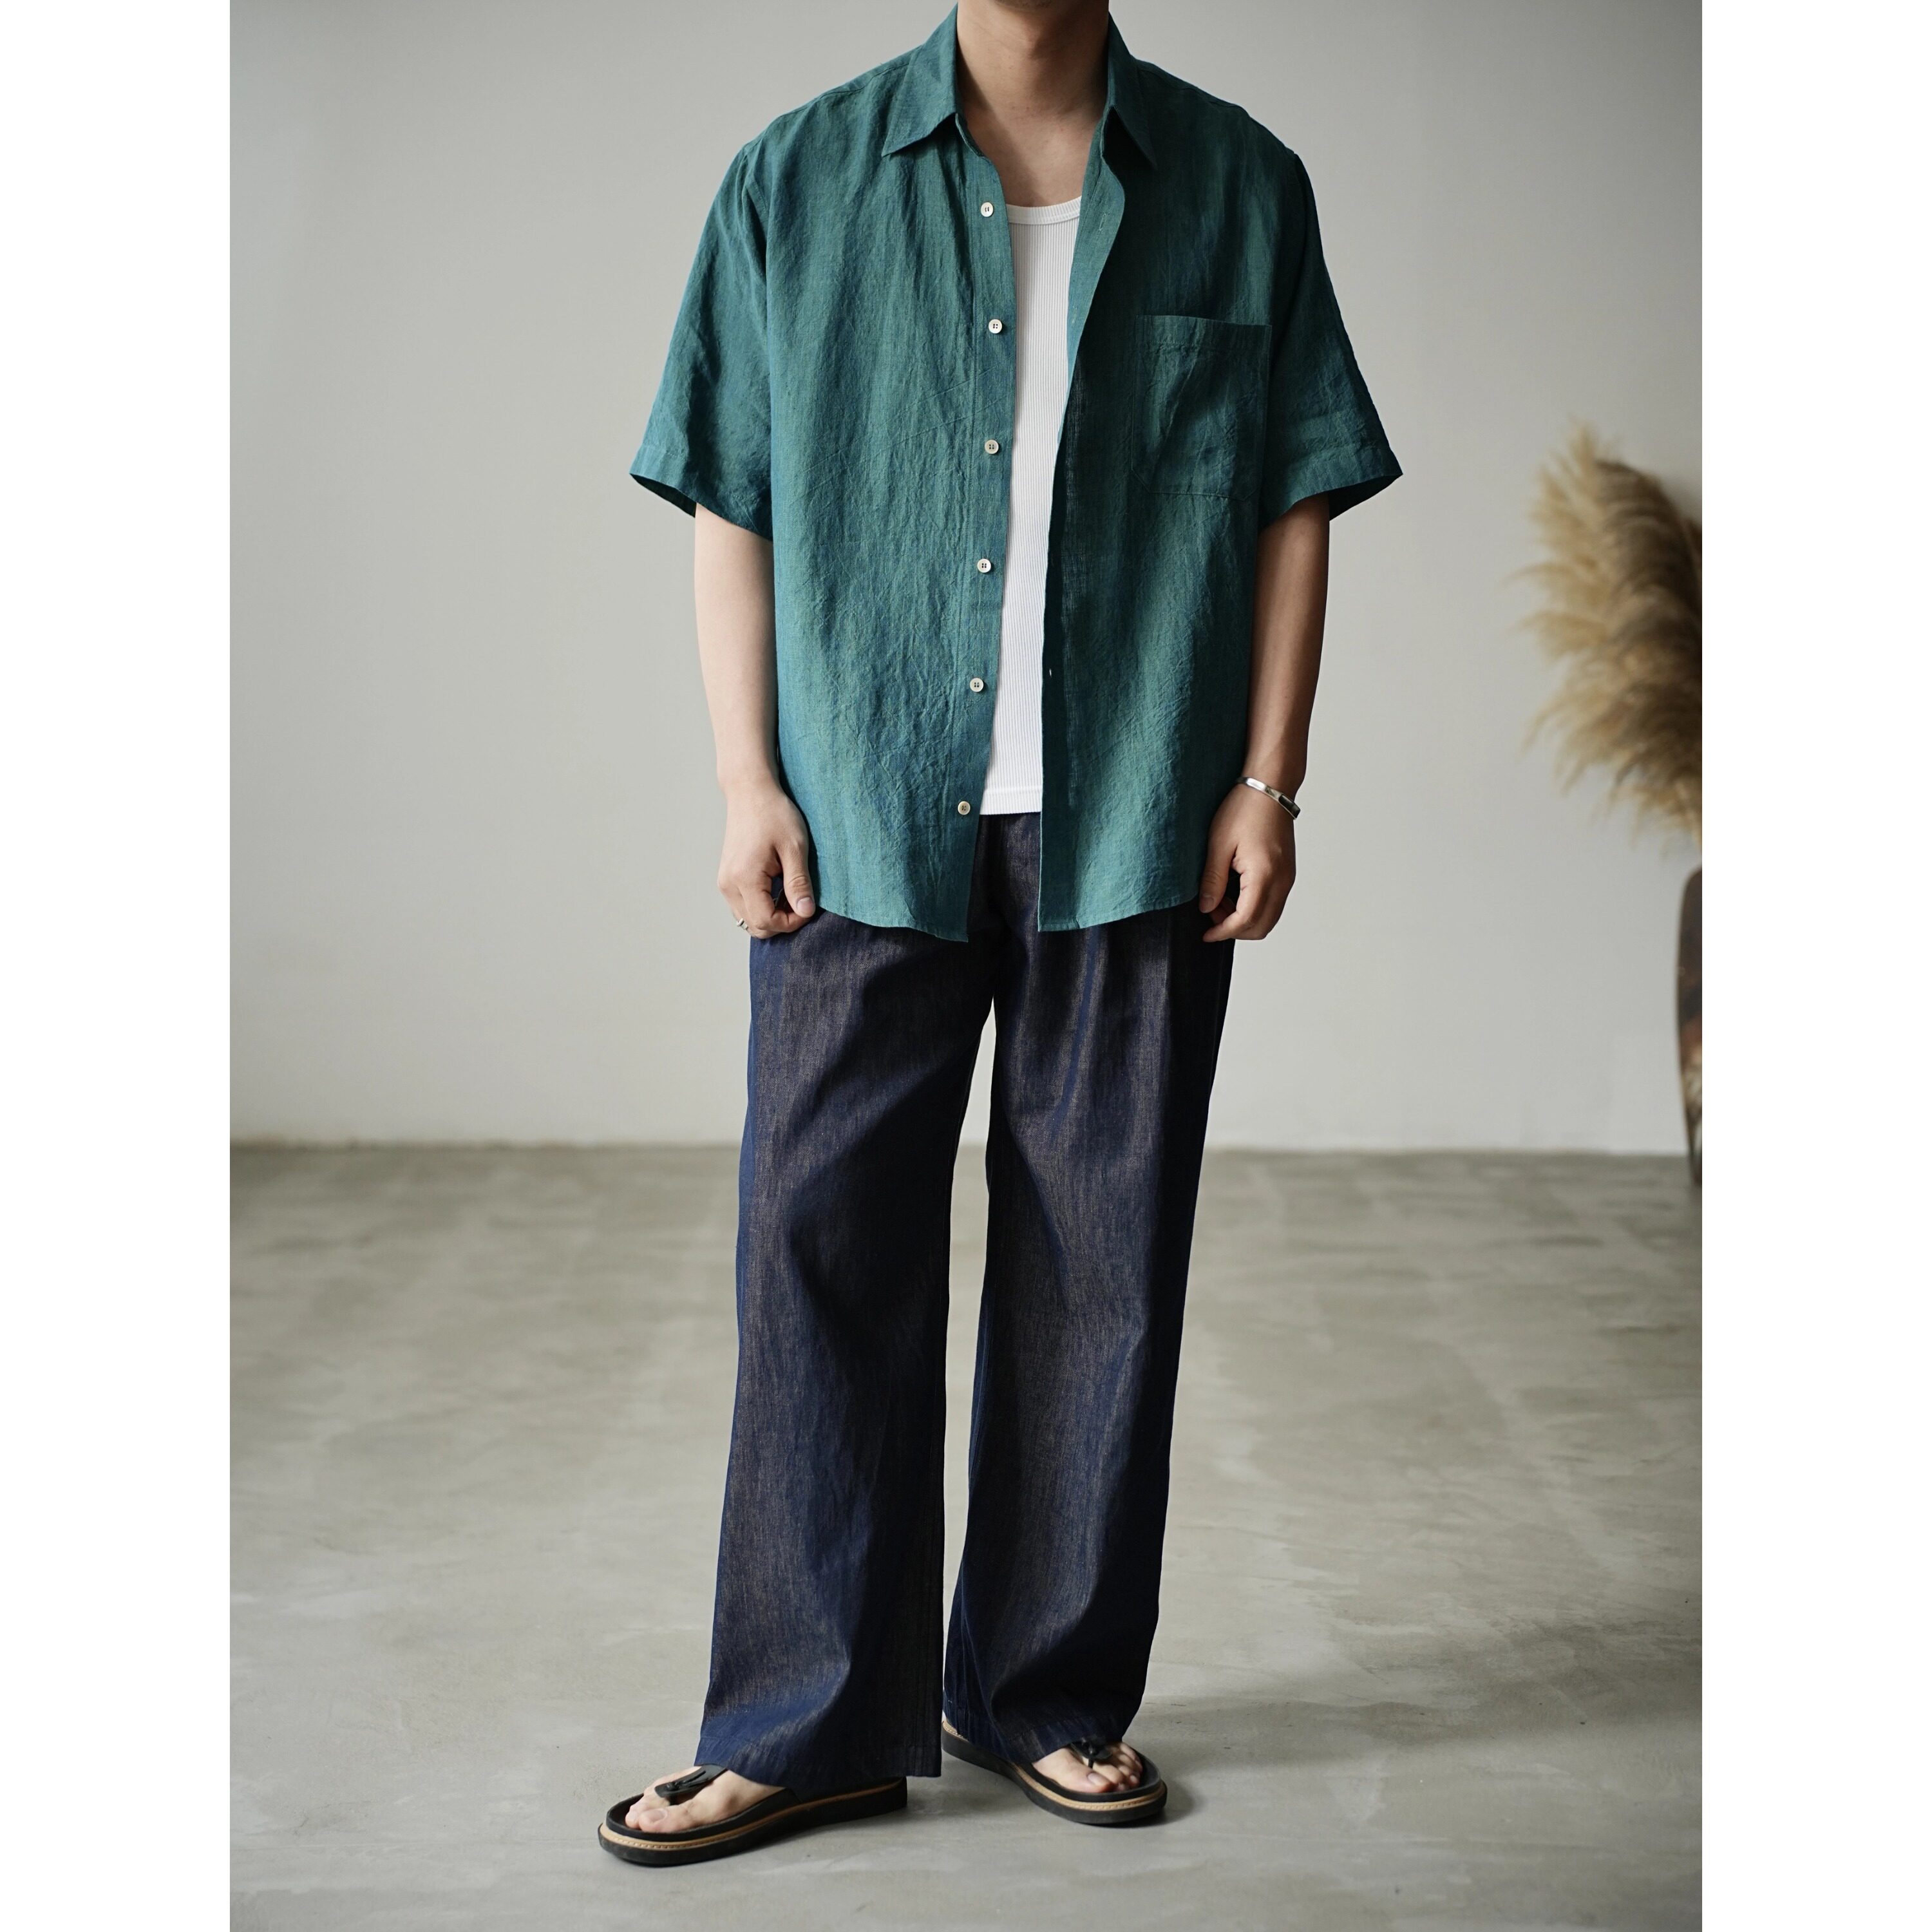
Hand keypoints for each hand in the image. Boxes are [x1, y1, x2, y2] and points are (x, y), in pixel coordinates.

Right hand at [718, 780, 816, 936]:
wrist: (750, 792)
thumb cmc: (774, 814)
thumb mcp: (794, 847)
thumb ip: (799, 883)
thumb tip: (806, 912)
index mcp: (745, 878)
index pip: (766, 921)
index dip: (791, 922)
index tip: (808, 907)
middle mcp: (728, 885)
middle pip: (755, 926)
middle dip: (782, 922)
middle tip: (801, 901)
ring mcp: (724, 882)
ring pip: (748, 920)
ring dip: (771, 916)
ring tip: (790, 893)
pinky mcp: (726, 879)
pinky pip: (743, 907)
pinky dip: (761, 907)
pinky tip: (777, 890)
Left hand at [1198, 783, 1295, 940]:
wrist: (1270, 788)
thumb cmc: (1244, 808)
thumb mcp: (1218, 844)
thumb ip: (1212, 880)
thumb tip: (1206, 908)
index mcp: (1264, 874)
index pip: (1246, 920)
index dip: (1223, 932)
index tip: (1205, 934)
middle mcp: (1282, 881)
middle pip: (1262, 927)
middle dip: (1234, 929)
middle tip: (1211, 914)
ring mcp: (1288, 878)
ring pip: (1269, 918)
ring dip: (1244, 919)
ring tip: (1220, 899)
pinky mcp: (1287, 874)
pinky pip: (1273, 903)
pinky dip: (1253, 907)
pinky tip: (1234, 891)